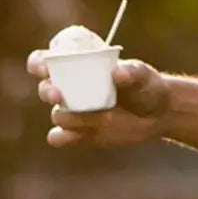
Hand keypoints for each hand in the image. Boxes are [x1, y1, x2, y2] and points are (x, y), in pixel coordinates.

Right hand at [27, 50, 170, 147]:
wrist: (158, 114)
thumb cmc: (147, 85)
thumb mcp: (143, 75)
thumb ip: (132, 71)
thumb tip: (117, 73)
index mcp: (77, 67)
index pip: (44, 61)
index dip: (39, 63)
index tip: (45, 67)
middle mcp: (69, 89)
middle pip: (44, 89)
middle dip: (48, 91)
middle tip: (60, 94)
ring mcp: (73, 112)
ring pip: (58, 115)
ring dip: (77, 117)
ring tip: (108, 116)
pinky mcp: (78, 134)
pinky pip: (58, 138)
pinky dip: (64, 137)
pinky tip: (82, 134)